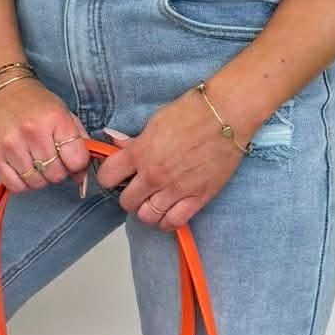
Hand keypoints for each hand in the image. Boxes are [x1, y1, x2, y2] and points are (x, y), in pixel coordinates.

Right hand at [0, 78, 92, 196]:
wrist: (1, 90)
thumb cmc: (36, 103)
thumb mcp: (64, 114)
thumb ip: (79, 143)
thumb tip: (81, 176)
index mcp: (55, 119)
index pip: (76, 160)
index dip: (76, 163)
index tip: (70, 157)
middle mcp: (32, 132)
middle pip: (56, 174)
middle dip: (57, 170)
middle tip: (50, 158)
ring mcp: (11, 145)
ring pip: (36, 182)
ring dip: (39, 177)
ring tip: (35, 161)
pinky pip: (15, 185)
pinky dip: (22, 182)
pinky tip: (22, 168)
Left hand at [93, 88, 246, 228]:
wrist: (227, 113)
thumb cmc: (194, 111)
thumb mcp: (155, 122)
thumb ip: (135, 141)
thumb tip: (118, 146)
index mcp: (140, 152)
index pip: (107, 177)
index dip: (109, 177)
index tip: (116, 176)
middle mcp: (154, 174)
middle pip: (127, 202)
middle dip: (129, 196)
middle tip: (138, 188)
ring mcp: (176, 189)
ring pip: (147, 217)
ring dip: (147, 210)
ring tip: (154, 201)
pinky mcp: (198, 197)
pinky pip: (174, 222)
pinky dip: (167, 221)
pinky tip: (169, 211)